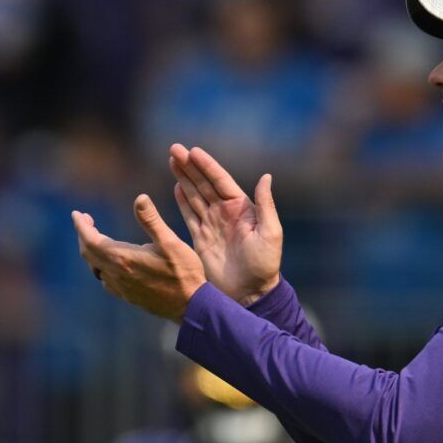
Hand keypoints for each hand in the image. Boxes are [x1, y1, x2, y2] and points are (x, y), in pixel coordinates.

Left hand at [72, 194, 205, 322]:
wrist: (189, 305)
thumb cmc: (183, 272)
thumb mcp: (171, 242)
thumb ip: (152, 220)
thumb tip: (140, 198)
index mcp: (123, 258)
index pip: (91, 240)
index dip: (81, 226)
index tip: (76, 214)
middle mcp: (116, 274)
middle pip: (88, 253)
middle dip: (84, 234)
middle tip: (86, 220)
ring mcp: (120, 287)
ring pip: (94, 266)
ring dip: (91, 250)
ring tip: (95, 237)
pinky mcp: (126, 295)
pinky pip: (104, 278)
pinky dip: (100, 264)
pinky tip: (110, 261)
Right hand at [168, 144, 282, 305]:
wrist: (250, 292)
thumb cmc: (264, 264)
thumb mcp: (271, 232)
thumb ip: (265, 205)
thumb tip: (265, 176)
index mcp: (241, 208)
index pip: (220, 180)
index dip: (206, 165)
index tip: (193, 151)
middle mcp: (224, 212)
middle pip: (203, 184)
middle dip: (189, 166)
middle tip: (174, 149)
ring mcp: (212, 225)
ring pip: (194, 196)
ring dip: (183, 178)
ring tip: (172, 161)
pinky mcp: (200, 239)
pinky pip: (189, 216)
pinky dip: (182, 201)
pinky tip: (176, 187)